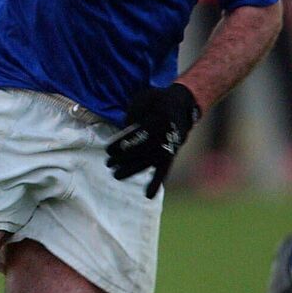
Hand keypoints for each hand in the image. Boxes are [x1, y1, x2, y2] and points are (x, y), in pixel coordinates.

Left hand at [105, 83, 200, 198]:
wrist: (184, 104)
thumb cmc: (158, 99)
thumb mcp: (145, 98)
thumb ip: (134, 112)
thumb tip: (124, 128)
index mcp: (160, 119)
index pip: (138, 136)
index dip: (122, 144)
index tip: (108, 150)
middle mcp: (167, 135)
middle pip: (142, 151)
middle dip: (123, 159)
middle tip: (108, 163)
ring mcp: (170, 146)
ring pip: (150, 162)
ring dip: (133, 170)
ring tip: (116, 175)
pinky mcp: (173, 154)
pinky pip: (165, 170)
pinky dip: (157, 182)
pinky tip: (148, 195)